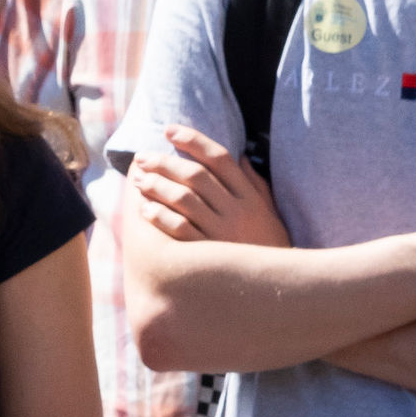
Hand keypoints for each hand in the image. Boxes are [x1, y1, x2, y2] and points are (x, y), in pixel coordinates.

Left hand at [129, 128, 289, 247]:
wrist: (276, 286)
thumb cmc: (268, 244)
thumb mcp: (268, 211)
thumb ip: (255, 183)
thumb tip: (239, 156)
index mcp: (250, 196)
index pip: (219, 158)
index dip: (193, 140)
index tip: (169, 130)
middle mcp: (237, 211)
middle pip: (195, 175)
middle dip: (164, 162)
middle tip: (142, 157)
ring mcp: (222, 232)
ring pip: (184, 199)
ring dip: (157, 186)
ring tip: (139, 180)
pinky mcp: (208, 255)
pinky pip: (180, 230)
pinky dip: (160, 217)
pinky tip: (145, 209)